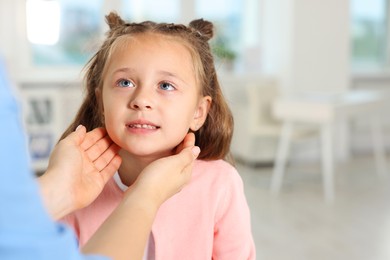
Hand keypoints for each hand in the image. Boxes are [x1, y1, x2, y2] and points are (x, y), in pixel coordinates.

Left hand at [38, 125, 121, 219]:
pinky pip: (108, 171)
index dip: (98, 134)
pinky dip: (114, 165)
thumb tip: (82, 127)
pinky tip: (119, 158)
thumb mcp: (67, 144)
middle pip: (98, 149)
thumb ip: (76, 135)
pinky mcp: (98, 182)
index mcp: (74, 151)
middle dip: (107, 141)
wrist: (62, 191)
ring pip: (104, 159)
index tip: (108, 129)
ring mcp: (91, 172)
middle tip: (118, 135)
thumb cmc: (62, 166)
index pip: (89, 140)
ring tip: (122, 144)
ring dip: (112, 151)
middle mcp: (83, 161)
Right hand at [82, 133, 199, 258]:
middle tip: (183, 136)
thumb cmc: (158, 178)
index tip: (189, 133)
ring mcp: (170, 183)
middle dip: (184, 148)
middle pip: (184, 160)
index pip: (191, 155)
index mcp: (186, 173)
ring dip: (176, 154)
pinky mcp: (160, 184)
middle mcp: (180, 179)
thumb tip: (197, 150)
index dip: (190, 143)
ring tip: (174, 145)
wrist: (141, 197)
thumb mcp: (175, 163)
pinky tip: (163, 159)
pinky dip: (168, 161)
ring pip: (176, 165)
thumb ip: (186, 156)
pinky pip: (168, 169)